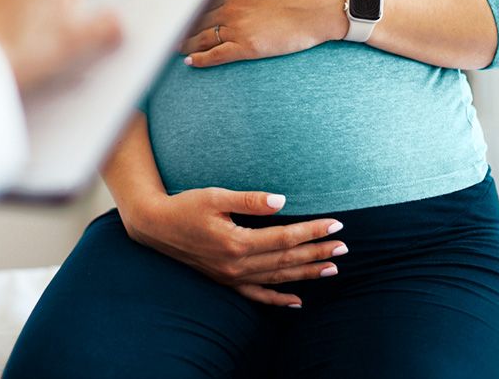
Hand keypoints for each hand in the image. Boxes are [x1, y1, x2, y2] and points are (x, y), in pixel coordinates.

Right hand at [121, 187, 346, 307]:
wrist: (155, 226)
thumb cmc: (185, 206)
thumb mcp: (216, 196)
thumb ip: (250, 201)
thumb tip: (282, 201)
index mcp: (237, 242)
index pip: (285, 238)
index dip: (312, 231)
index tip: (336, 225)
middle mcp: (237, 264)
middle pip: (286, 260)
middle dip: (317, 253)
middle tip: (344, 247)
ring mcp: (232, 276)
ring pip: (277, 278)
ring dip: (306, 274)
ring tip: (332, 268)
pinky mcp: (226, 281)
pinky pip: (257, 295)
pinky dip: (278, 299)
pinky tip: (298, 301)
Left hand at [180, 0, 348, 68]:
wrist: (321, 6)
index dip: (185, 8)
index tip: (173, 13)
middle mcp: (231, 5)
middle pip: (196, 18)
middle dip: (179, 27)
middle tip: (164, 34)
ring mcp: (237, 26)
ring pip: (201, 37)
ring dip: (185, 44)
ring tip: (173, 49)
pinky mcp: (247, 46)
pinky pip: (216, 55)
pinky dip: (200, 59)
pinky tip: (190, 63)